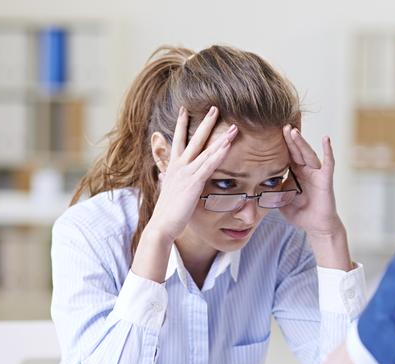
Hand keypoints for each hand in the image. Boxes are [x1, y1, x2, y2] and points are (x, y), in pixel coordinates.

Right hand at [149, 106, 237, 242]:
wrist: (161, 225)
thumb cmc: (167, 212)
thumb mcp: (167, 191)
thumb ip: (168, 181)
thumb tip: (164, 177)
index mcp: (173, 168)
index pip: (178, 141)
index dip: (181, 125)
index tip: (184, 110)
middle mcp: (179, 166)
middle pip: (193, 139)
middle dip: (204, 123)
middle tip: (214, 107)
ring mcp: (186, 173)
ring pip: (206, 150)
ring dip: (220, 137)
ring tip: (233, 125)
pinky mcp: (194, 182)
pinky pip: (210, 164)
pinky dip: (219, 153)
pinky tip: (228, 144)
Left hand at [281, 126, 343, 237]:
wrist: (316, 226)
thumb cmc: (300, 213)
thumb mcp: (281, 200)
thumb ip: (272, 190)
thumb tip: (255, 185)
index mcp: (295, 173)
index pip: (287, 155)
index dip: (281, 145)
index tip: (271, 133)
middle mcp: (306, 170)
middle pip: (296, 151)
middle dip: (289, 138)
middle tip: (281, 125)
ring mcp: (317, 173)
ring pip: (308, 154)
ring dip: (301, 142)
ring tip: (293, 131)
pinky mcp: (325, 179)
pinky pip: (328, 163)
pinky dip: (328, 151)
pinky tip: (326, 139)